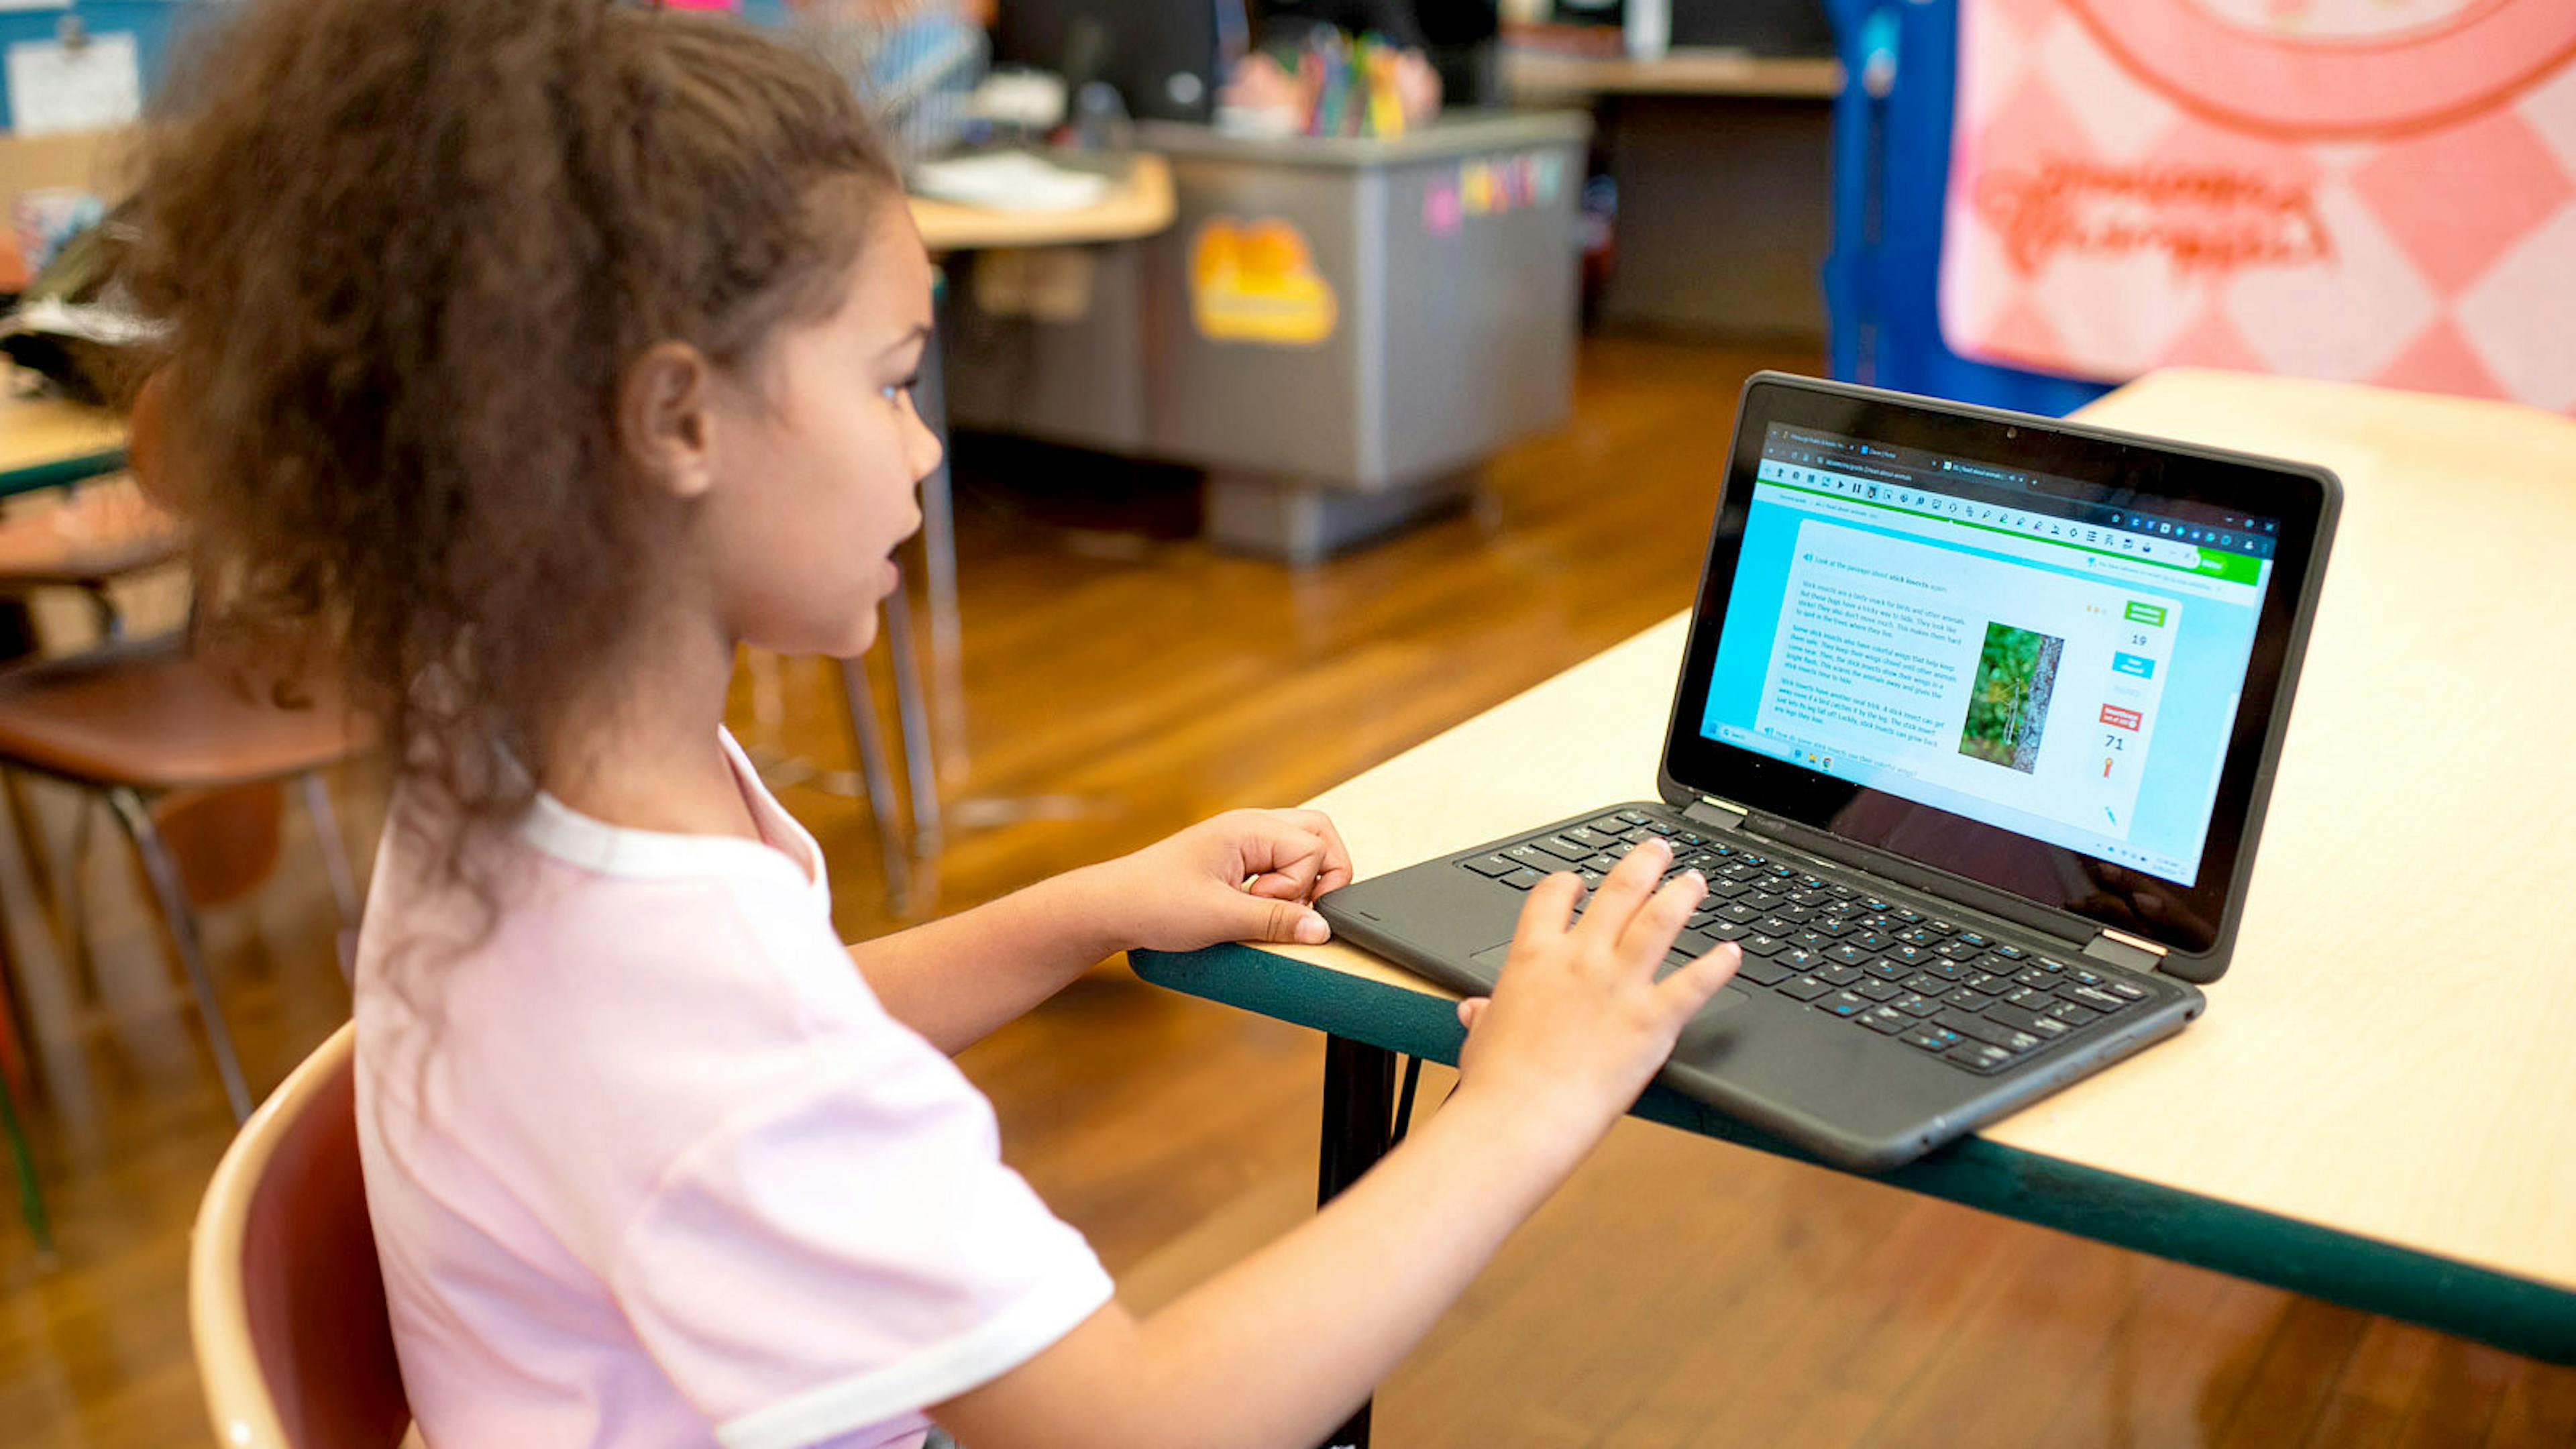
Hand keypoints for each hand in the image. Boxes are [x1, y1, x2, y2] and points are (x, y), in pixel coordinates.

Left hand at [1087, 809, 1354, 953]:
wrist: (1111, 907)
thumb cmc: (1154, 903)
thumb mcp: (1221, 918)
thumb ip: (1277, 921)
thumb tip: (1323, 929)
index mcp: (1248, 827)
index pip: (1314, 847)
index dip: (1299, 884)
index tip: (1262, 903)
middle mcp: (1250, 826)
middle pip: (1318, 834)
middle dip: (1321, 874)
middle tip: (1295, 906)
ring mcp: (1243, 840)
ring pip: (1302, 847)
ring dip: (1301, 879)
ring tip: (1271, 906)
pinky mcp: (1235, 859)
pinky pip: (1280, 861)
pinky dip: (1283, 884)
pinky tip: (1260, 905)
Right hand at [1450, 838, 1737, 1155]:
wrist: (1521, 1116)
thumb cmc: (1498, 1081)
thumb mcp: (1483, 1036)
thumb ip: (1487, 1015)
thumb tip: (1475, 1011)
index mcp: (1534, 956)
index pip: (1552, 896)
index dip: (1569, 883)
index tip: (1579, 882)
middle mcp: (1580, 958)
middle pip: (1618, 891)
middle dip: (1643, 864)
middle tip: (1657, 851)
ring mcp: (1619, 984)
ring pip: (1660, 920)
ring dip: (1682, 895)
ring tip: (1695, 881)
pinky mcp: (1653, 1019)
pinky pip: (1695, 983)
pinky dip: (1718, 965)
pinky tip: (1732, 953)